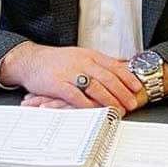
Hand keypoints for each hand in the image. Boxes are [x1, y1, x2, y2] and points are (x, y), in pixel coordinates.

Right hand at [0, 42, 142, 113]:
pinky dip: (87, 104)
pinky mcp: (58, 84)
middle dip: (123, 92)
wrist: (30, 60)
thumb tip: (120, 68)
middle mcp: (83, 62)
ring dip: (109, 100)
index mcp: (90, 55)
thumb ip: (98, 64)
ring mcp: (70, 73)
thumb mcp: (81, 56)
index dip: (128, 78)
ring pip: (95, 87)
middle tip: (132, 103)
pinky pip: (76, 96)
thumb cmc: (57, 61)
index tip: (137, 88)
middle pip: (108, 78)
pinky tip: (96, 111)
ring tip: (118, 110)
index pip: (114, 66)